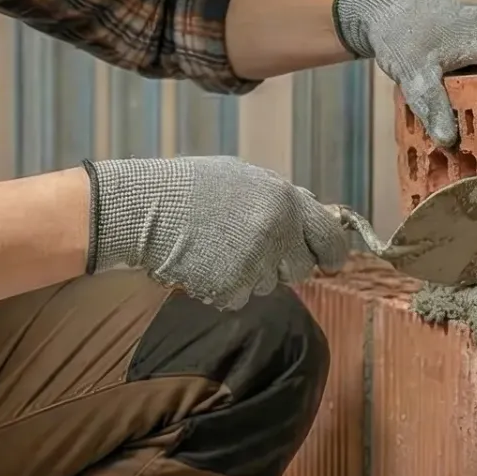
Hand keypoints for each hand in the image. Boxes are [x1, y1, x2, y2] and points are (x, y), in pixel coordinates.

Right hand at [85, 155, 352, 310]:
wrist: (144, 208)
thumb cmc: (192, 188)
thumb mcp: (245, 178)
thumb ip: (283, 200)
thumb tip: (317, 214)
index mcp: (284, 201)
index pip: (330, 237)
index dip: (332, 253)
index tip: (330, 262)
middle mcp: (276, 233)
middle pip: (300, 268)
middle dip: (282, 264)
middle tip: (253, 251)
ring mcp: (254, 264)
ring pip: (268, 285)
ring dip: (250, 274)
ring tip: (217, 248)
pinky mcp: (231, 289)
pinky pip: (239, 297)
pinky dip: (223, 287)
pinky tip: (203, 263)